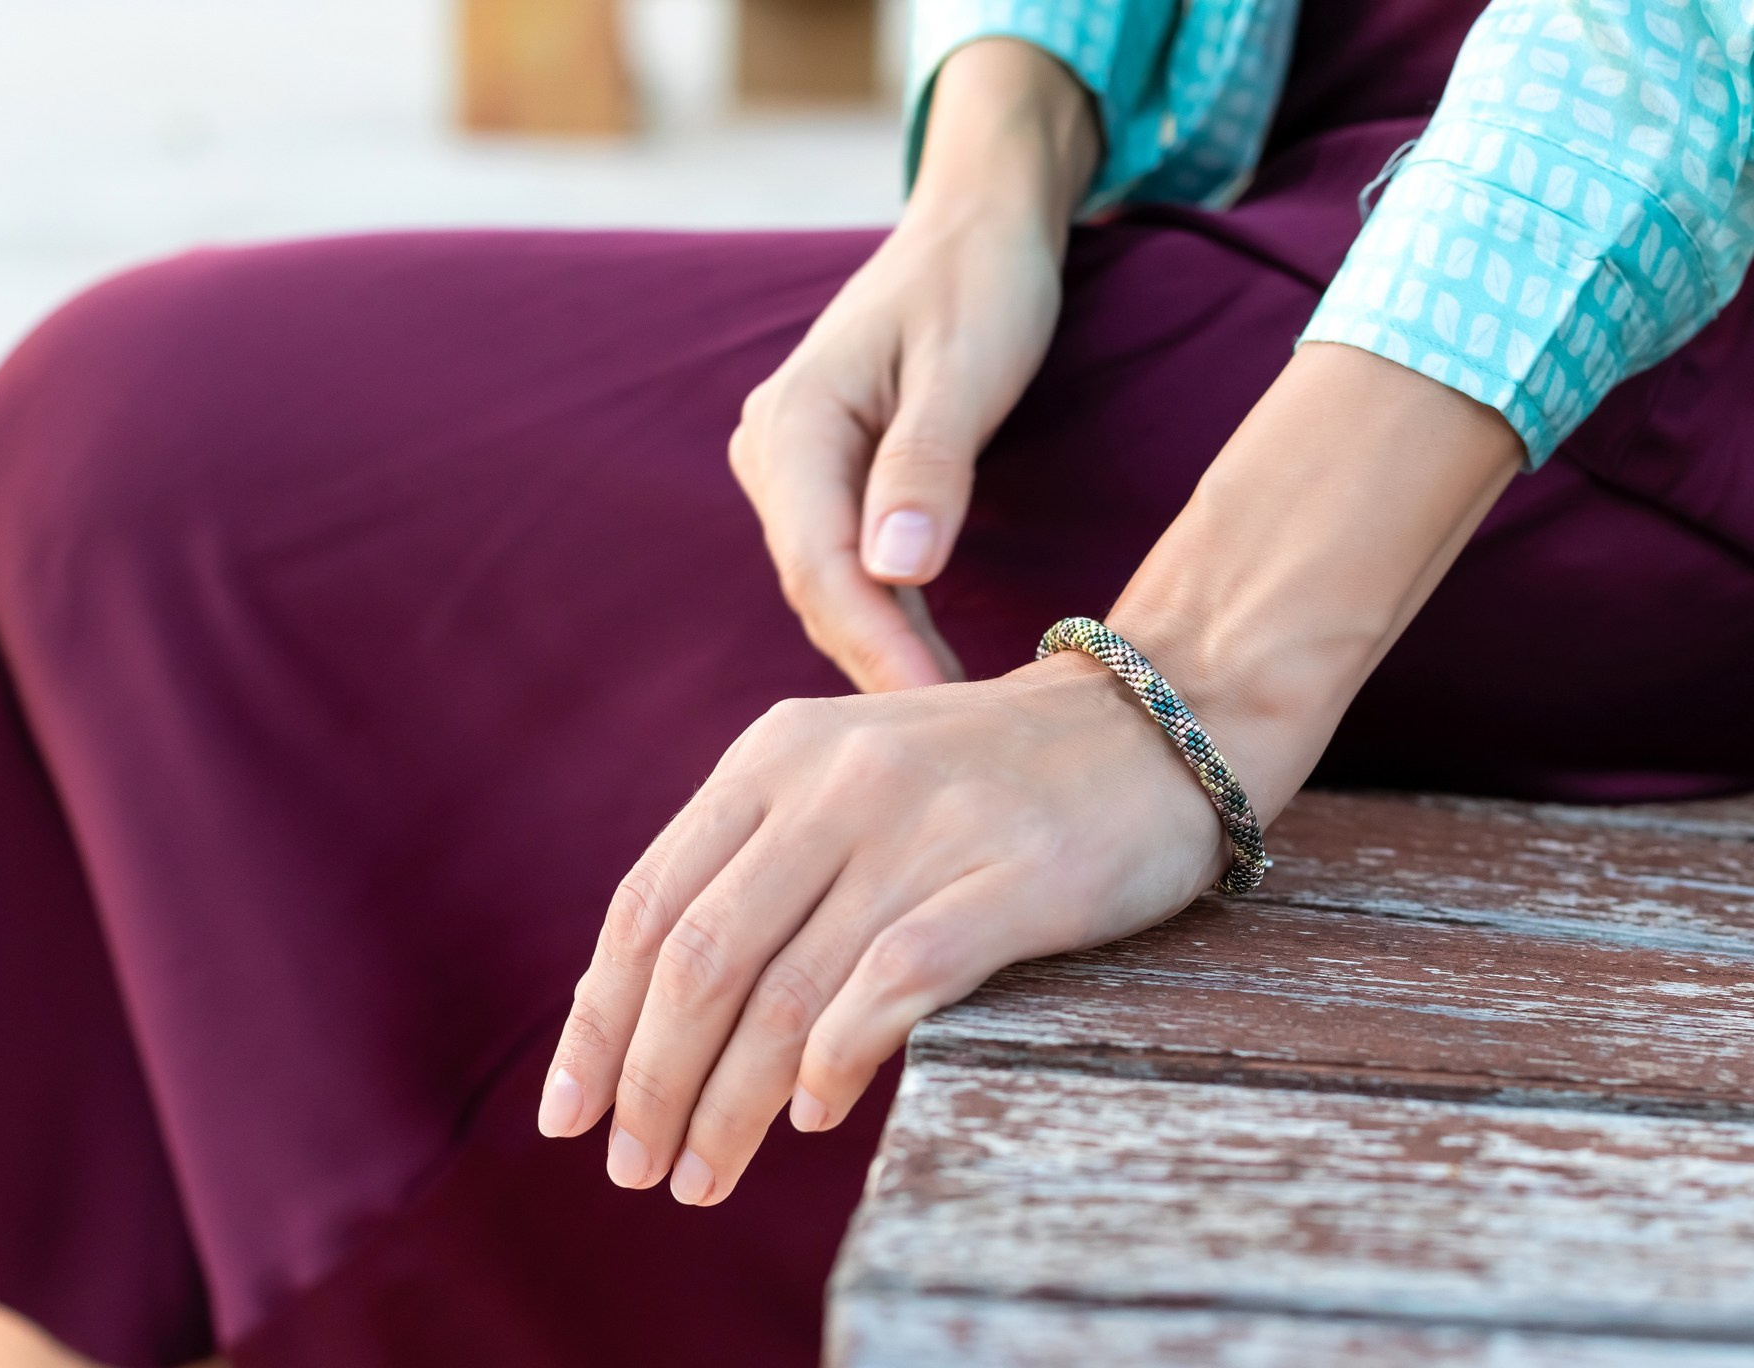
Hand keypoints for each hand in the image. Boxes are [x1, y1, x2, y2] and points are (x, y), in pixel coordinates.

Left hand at [533, 658, 1226, 1203]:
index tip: (567, 1114)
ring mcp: (920, 828)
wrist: (1158, 724)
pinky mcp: (1006, 880)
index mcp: (773, 755)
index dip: (596, 1020)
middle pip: (699, 959)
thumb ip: (754, 868)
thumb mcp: (847, 785)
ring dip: (728, 1104)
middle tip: (633, 1170)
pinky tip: (818, 1119)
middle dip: (649, 1081)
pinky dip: (836, 1066)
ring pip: (783, 992)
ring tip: (703, 1176)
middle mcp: (834, 781)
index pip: (648, 903)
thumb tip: (636, 1008)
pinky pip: (888, 990)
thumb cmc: (989, 783)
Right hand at [729, 39, 1098, 691]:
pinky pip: (850, 572)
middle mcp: (773, 452)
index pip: (823, 567)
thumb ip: (929, 465)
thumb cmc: (981, 282)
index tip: (935, 712)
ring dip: (883, 656)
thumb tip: (895, 570)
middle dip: (879, 670)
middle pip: (820, 591)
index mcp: (793, 423)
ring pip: (833, 591)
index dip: (877, 648)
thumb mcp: (968, 365)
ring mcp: (792, 472)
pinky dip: (890, 622)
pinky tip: (933, 674)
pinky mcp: (825, 487)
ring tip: (949, 733)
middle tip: (949, 756)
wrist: (975, 226)